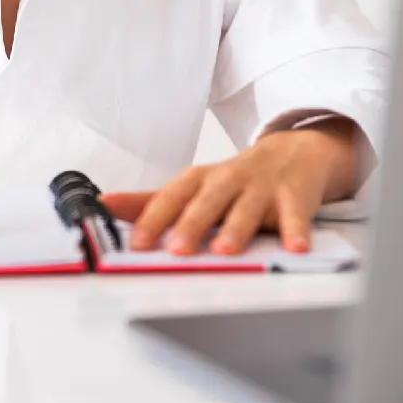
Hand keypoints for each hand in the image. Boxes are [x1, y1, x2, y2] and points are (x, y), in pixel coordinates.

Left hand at [103, 120, 365, 255]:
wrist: (294, 152)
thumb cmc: (234, 179)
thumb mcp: (193, 187)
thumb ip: (151, 201)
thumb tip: (106, 205)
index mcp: (199, 180)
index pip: (171, 197)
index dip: (153, 218)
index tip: (136, 242)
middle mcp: (227, 180)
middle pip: (207, 201)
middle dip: (191, 224)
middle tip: (177, 249)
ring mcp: (261, 187)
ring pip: (247, 207)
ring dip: (236, 228)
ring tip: (225, 250)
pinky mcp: (294, 195)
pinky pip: (295, 213)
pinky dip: (296, 230)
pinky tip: (295, 248)